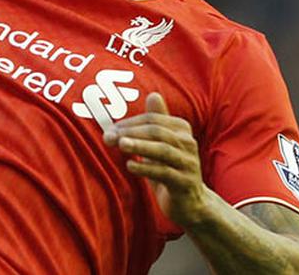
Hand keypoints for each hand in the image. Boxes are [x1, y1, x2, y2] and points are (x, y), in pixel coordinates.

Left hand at [104, 92, 212, 226]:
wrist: (190, 203)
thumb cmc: (169, 168)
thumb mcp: (161, 144)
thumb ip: (155, 121)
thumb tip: (153, 94)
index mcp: (181, 129)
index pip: (153, 120)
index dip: (129, 123)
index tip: (109, 129)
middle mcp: (188, 143)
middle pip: (157, 132)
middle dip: (130, 132)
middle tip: (108, 137)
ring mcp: (188, 164)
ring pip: (163, 150)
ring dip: (139, 146)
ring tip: (121, 145)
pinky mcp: (185, 183)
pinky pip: (165, 173)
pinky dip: (147, 167)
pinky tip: (130, 166)